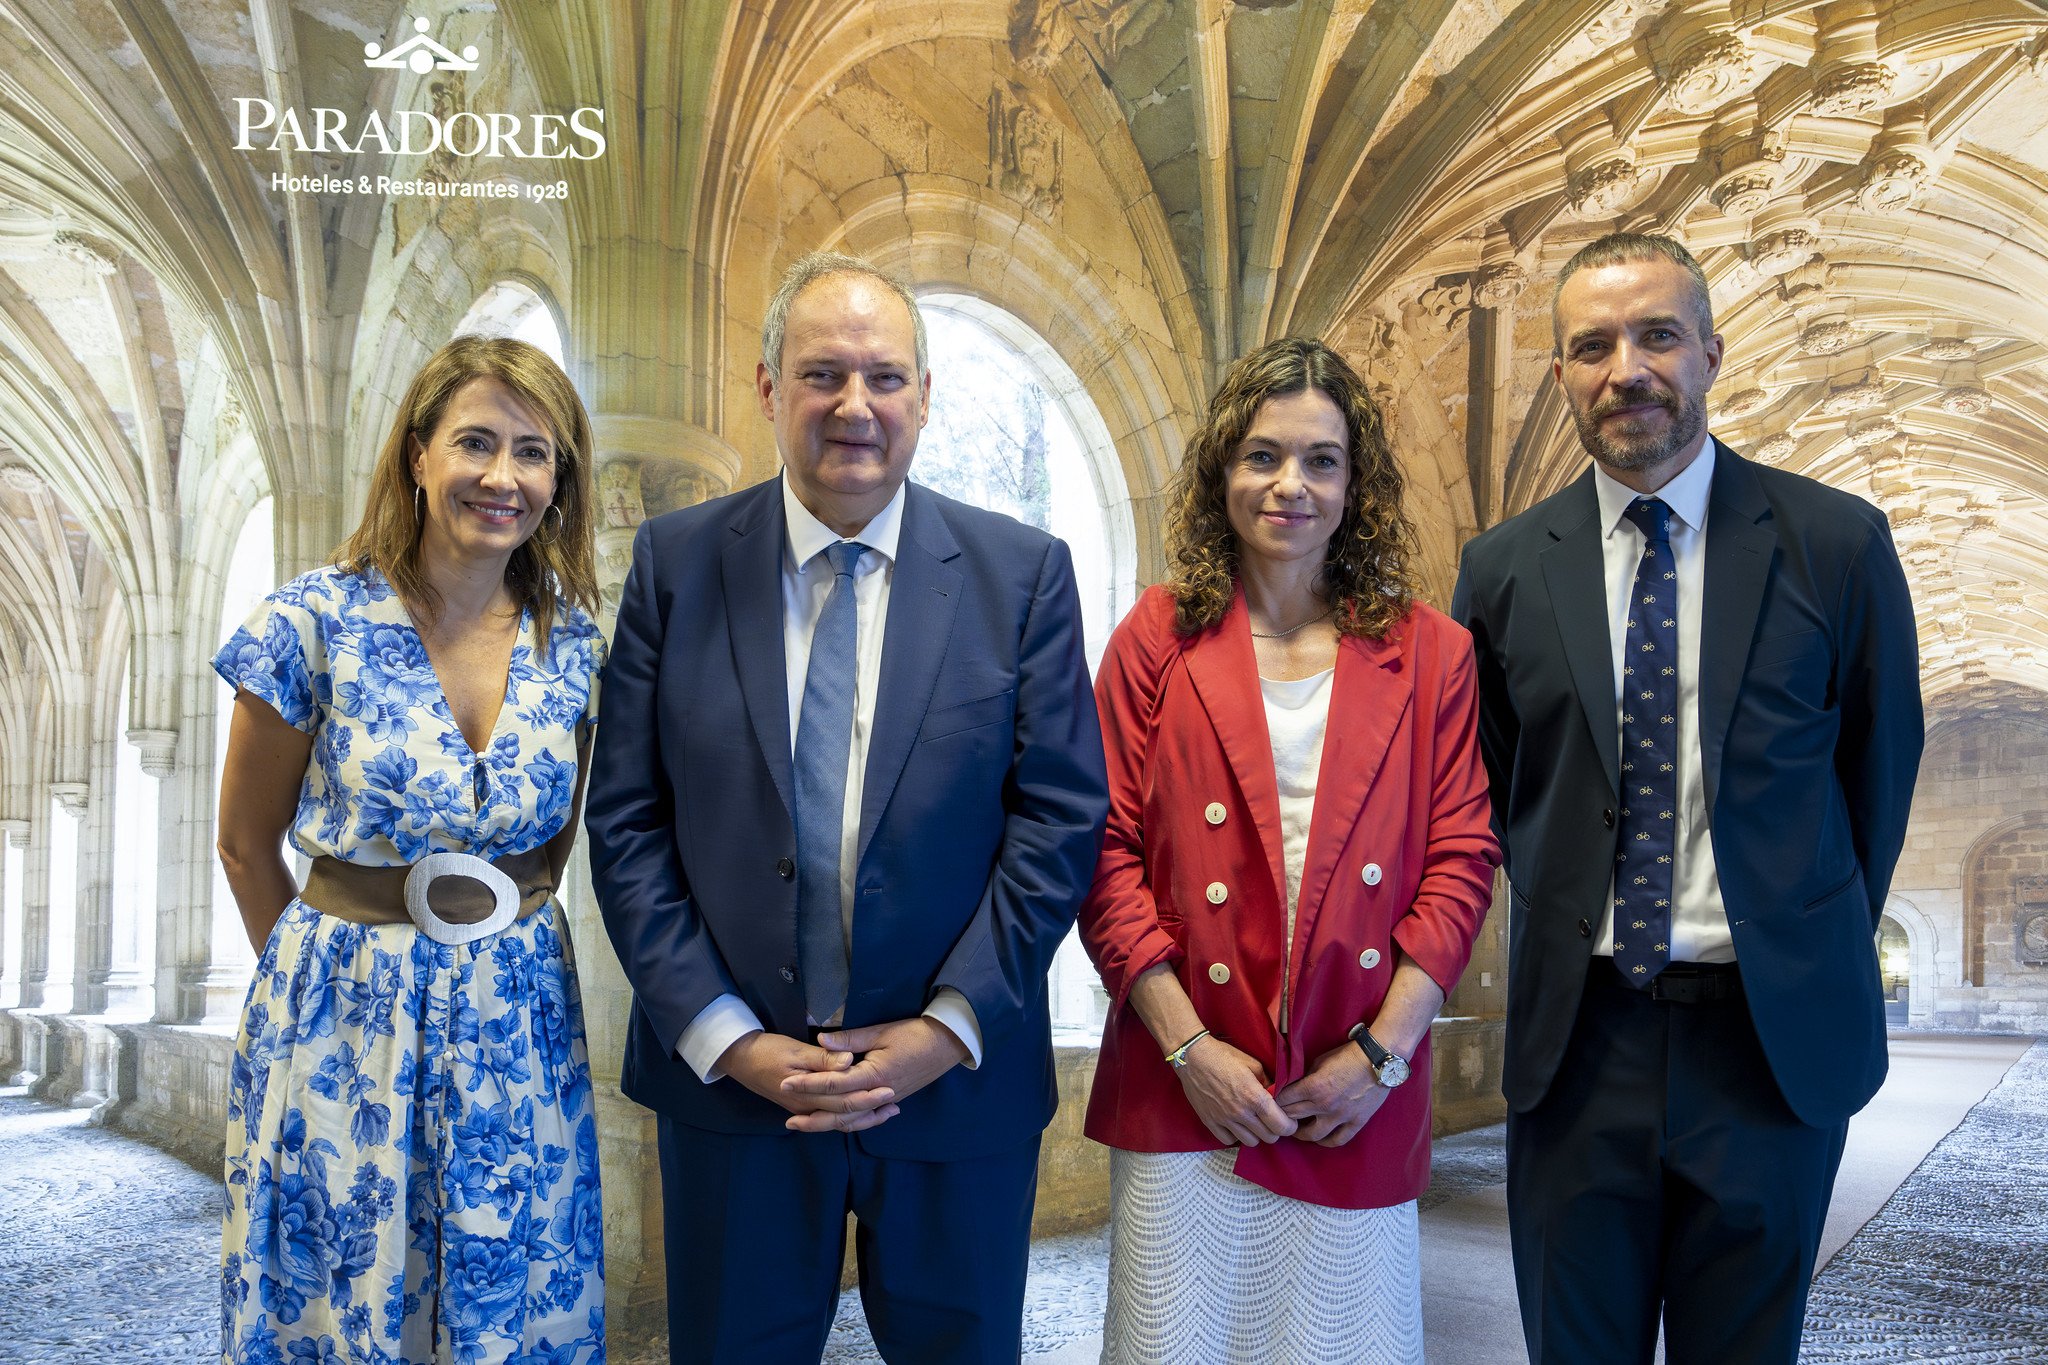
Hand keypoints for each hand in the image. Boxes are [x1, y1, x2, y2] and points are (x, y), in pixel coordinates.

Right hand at [717, 1031, 900, 1131]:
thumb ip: (823, 1059)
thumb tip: (849, 1062)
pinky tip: (861, 1113)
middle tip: (895, 1103)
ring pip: (838, 1121)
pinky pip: (829, 1118)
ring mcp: (804, 1109)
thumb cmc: (768, 1050)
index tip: (890, 1089)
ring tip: (887, 1113)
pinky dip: (848, 1118)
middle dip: (871, 1110)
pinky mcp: (802, 1106)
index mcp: (808, 1094)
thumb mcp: (795, 1049)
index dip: (869, 1096)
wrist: (740, 1059)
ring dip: (863, 1118)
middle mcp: (807, 1108)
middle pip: (845, 1115)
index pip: (844, 1101)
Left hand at [779, 1016, 969, 1131]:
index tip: (786, 1083)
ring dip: (828, 1124)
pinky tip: (840, 1124)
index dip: (808, 1084)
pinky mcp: (892, 1100)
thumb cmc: (915, 1034)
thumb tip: (820, 1040)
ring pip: (853, 1120)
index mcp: (873, 1076)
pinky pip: (867, 1118)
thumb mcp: (881, 1032)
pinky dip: (852, 1123)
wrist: (948, 1044)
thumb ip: (850, 1040)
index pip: (833, 1084)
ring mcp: (886, 1100)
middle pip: (840, 1112)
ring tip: (807, 1126)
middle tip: (789, 1120)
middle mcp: (877, 1094)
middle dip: (813, 1116)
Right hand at [1172, 1035, 1296, 1145]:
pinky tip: (1236, 1124)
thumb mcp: (1253, 1064)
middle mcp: (1240, 1112)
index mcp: (1254, 1097)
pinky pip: (1229, 1141)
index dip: (1290, 1126)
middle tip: (1272, 1120)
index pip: (1281, 1126)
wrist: (1192, 1057)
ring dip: (1256, 1134)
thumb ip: (1269, 1083)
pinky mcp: (1210, 1122)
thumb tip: (1277, 1096)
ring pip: (1250, 1142)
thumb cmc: (1224, 1056)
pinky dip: (1236, 1135)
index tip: (1289, 1121)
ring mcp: (1224, 1119)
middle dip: (1275, 1130)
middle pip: (1269, 1137)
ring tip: (1254, 1122)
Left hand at [1274, 1040, 1390, 1147]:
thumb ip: (1306, 1077)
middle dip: (1283, 1115)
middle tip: (1279, 1115)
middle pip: (1293, 1117)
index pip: (1283, 1101)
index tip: (1273, 1101)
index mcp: (1313, 1087)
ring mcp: (1341, 1116)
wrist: (1378, 1060)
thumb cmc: (1348, 1056)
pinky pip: (1338, 1140)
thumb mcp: (1319, 1061)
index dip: (1276, 1101)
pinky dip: (1326, 1142)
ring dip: (1300, 1133)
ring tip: (1296, 1129)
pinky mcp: (1356, 1122)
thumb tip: (1293, 1087)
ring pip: (1312, 1134)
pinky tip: (1320, 1138)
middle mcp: (1324, 1105)